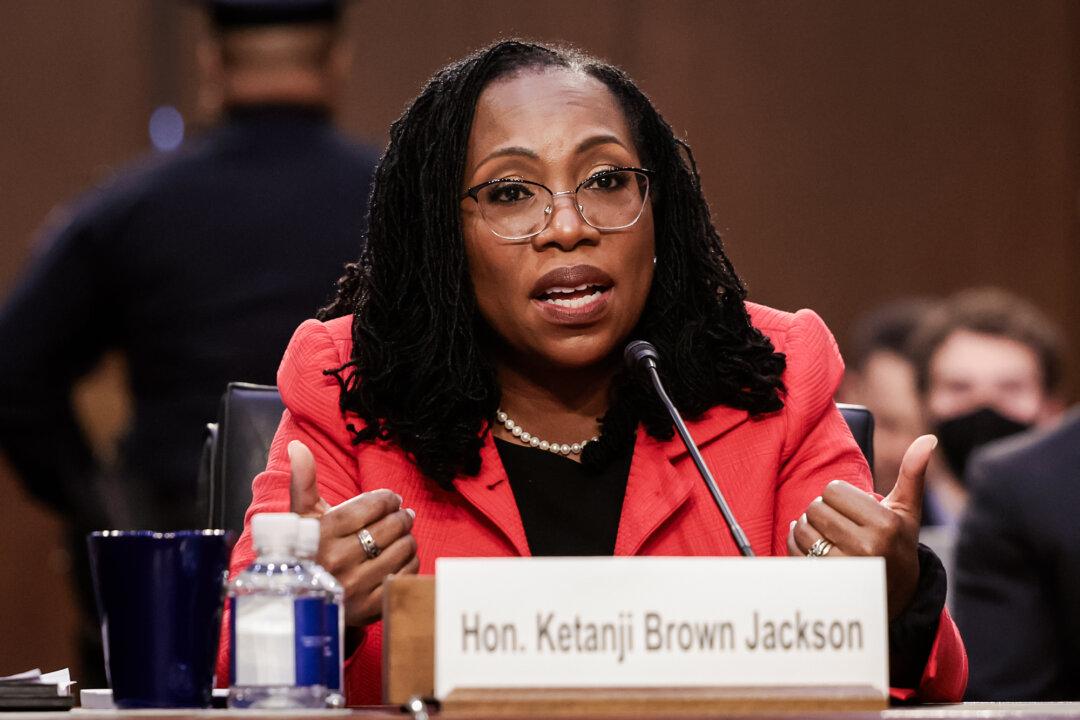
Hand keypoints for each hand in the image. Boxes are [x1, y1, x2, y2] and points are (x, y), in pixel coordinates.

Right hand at [288, 440, 418, 626]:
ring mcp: (354, 586)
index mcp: (321, 534)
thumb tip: (297, 445)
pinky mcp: (369, 609)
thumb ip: (304, 480)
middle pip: (390, 527)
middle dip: (401, 516)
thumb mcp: (301, 518)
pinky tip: (402, 557)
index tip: (391, 499)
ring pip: (402, 550)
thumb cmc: (306, 551)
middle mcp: (337, 560)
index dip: (388, 499)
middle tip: (403, 515)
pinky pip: (406, 577)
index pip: (371, 505)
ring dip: (409, 538)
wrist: (300, 605)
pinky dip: (411, 563)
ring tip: (403, 534)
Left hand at [787, 435, 935, 618]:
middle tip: (841, 524)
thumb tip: (928, 438)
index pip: (834, 490)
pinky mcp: (824, 581)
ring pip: (803, 527)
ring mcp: (845, 568)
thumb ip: (913, 474)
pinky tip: (816, 548)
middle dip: (825, 511)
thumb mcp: (907, 511)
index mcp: (887, 525)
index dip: (839, 497)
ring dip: (809, 527)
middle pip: (817, 507)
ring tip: (829, 536)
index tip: (853, 510)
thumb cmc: (897, 544)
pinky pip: (794, 549)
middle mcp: (868, 548)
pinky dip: (798, 544)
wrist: (894, 595)